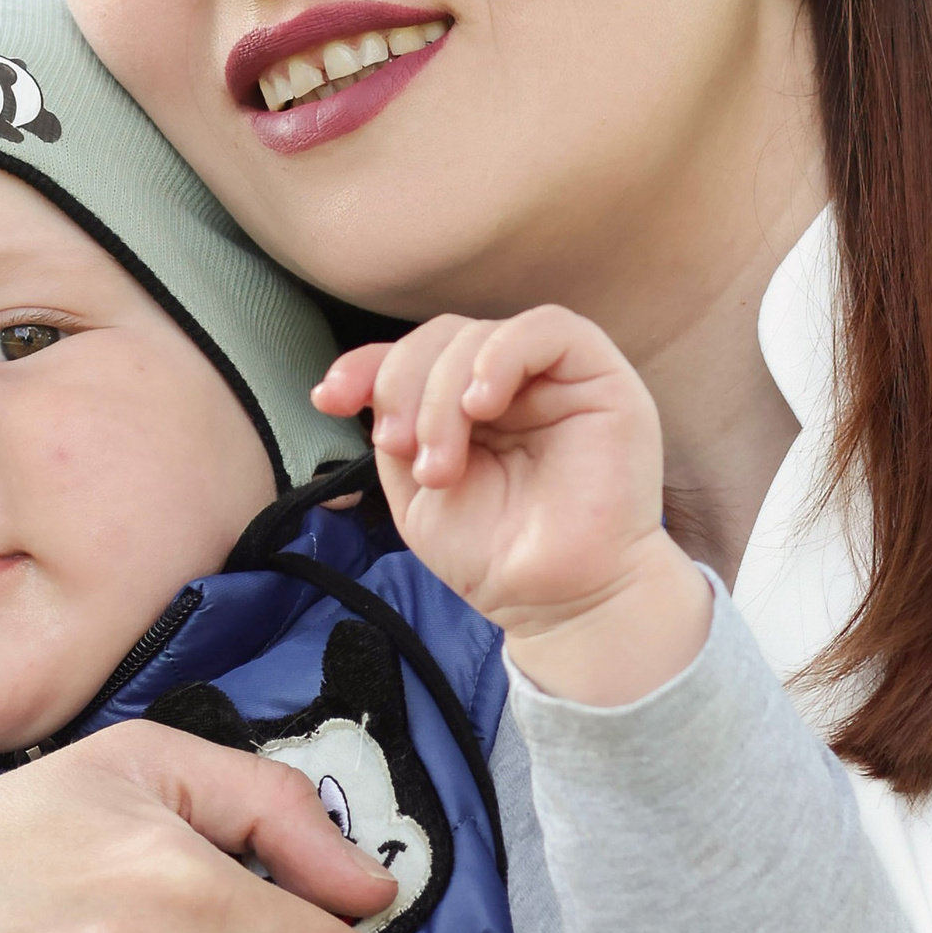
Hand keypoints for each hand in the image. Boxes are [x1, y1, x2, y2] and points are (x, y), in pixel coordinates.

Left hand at [318, 312, 709, 706]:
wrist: (558, 603)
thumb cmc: (493, 555)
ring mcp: (558, 379)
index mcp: (469, 406)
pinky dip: (500, 356)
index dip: (367, 365)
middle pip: (443, 338)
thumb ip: (395, 431)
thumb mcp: (414, 492)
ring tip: (441, 464)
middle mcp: (514, 385)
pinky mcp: (602, 379)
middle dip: (403, 386)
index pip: (415, 355)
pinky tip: (479, 406)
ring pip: (484, 335)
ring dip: (442, 393)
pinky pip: (550, 329)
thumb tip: (363, 386)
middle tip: (400, 449)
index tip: (329, 398)